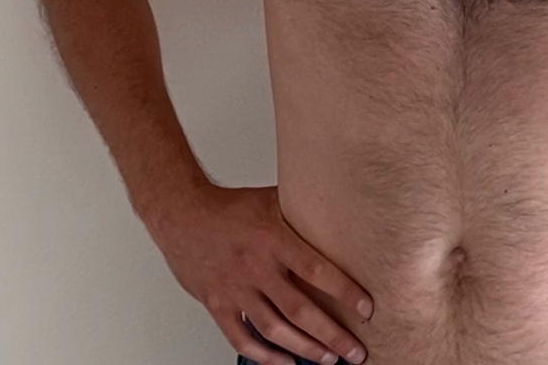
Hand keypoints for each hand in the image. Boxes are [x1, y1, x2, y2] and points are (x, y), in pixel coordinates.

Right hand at [150, 184, 373, 364]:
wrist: (181, 213)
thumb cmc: (228, 207)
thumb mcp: (271, 200)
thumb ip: (302, 212)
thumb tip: (340, 213)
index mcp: (273, 238)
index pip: (317, 270)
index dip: (344, 292)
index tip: (366, 308)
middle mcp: (255, 267)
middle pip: (300, 309)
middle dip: (332, 335)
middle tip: (355, 350)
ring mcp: (235, 289)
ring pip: (275, 329)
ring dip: (305, 349)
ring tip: (328, 359)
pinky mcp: (217, 304)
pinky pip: (242, 338)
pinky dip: (265, 356)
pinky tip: (285, 362)